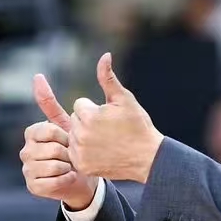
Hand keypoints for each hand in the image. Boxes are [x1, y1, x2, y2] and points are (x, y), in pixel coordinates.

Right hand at [20, 73, 97, 209]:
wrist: (82, 176)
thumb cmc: (74, 147)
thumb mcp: (65, 124)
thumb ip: (49, 102)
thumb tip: (36, 76)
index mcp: (31, 133)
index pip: (49, 130)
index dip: (66, 136)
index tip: (70, 140)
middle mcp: (25, 151)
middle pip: (53, 149)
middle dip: (69, 153)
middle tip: (71, 156)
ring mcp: (27, 170)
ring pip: (53, 166)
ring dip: (68, 167)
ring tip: (69, 166)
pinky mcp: (33, 187)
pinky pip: (54, 182)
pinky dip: (66, 179)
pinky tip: (68, 177)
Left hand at [68, 53, 163, 182]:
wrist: (147, 157)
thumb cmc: (137, 125)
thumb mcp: (124, 99)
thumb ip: (108, 77)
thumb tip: (104, 55)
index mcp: (89, 115)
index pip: (80, 105)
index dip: (95, 109)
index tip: (109, 118)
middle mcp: (81, 133)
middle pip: (75, 120)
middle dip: (88, 122)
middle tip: (108, 130)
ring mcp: (80, 151)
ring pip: (73, 136)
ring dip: (84, 136)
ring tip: (105, 141)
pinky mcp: (82, 165)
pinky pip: (75, 153)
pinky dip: (85, 153)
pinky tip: (101, 153)